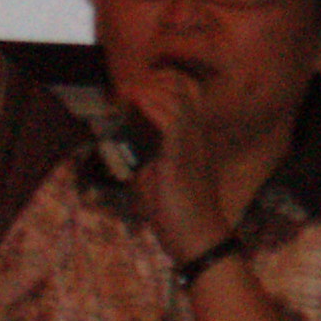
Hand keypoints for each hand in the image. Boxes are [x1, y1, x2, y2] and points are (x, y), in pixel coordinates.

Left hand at [119, 70, 233, 263]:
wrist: (200, 242)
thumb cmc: (180, 217)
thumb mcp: (155, 181)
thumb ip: (142, 160)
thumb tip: (120, 148)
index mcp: (192, 138)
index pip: (185, 93)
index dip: (162, 81)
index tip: (135, 84)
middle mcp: (195, 136)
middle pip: (182, 86)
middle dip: (153, 78)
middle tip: (127, 86)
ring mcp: (191, 145)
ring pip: (176, 97)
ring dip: (149, 88)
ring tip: (128, 91)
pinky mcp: (181, 158)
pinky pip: (170, 121)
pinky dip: (150, 105)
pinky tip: (134, 101)